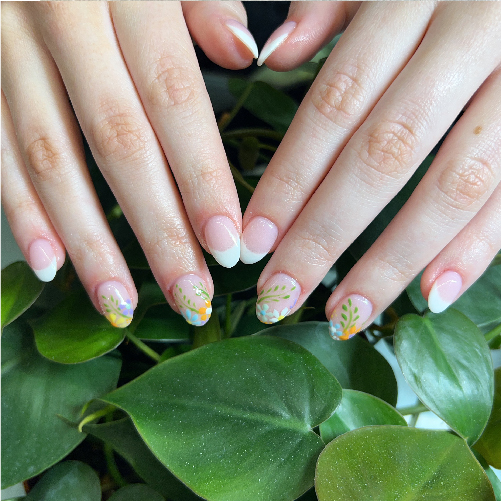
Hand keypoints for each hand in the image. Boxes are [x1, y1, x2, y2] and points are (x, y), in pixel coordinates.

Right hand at [2, 1, 259, 326]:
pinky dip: (20, 210)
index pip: (175, 101)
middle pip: (120, 145)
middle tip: (190, 295)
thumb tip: (243, 53)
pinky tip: (50, 262)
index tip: (228, 246)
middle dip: (158, 232)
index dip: (203, 180)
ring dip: (90, 241)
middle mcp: (59, 15)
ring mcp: (2, 42)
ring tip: (123, 302)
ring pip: (51, 160)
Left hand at [244, 2, 500, 335]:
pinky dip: (477, 247)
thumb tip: (269, 57)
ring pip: (452, 184)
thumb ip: (329, 9)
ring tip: (345, 315)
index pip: (333, 107)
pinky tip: (432, 295)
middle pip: (382, 155)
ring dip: (392, 261)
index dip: (290, 181)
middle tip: (280, 295)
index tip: (254, 243)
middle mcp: (471, 34)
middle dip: (325, 236)